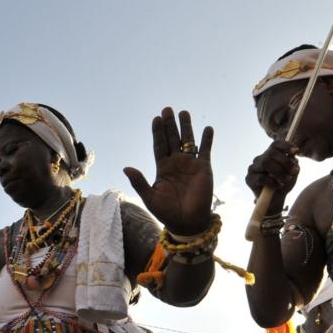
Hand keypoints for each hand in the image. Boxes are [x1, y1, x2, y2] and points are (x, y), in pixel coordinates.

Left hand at [124, 107, 214, 235]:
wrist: (187, 223)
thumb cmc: (167, 212)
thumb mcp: (149, 197)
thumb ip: (139, 181)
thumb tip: (126, 168)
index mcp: (162, 168)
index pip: (159, 145)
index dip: (157, 132)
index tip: (156, 118)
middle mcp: (176, 163)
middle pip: (172, 139)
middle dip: (170, 124)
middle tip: (167, 109)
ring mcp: (190, 165)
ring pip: (188, 141)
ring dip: (186, 127)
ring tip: (183, 112)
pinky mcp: (204, 169)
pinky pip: (205, 151)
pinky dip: (206, 140)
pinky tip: (207, 128)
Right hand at [245, 140, 299, 200]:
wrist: (276, 200)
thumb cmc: (284, 183)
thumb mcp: (293, 173)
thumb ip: (293, 163)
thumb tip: (292, 156)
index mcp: (270, 155)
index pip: (275, 145)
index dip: (285, 146)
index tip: (296, 151)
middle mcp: (260, 159)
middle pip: (271, 153)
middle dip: (285, 162)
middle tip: (294, 171)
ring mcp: (253, 168)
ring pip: (265, 163)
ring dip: (279, 172)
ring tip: (286, 180)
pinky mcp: (249, 179)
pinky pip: (261, 177)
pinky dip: (273, 182)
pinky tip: (278, 186)